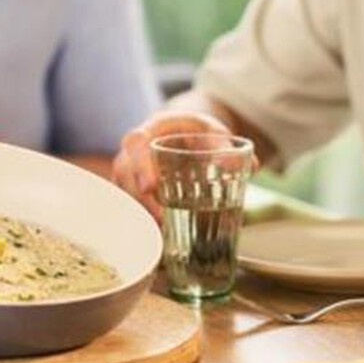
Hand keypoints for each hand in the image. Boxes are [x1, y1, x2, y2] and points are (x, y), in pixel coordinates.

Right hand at [112, 111, 232, 219]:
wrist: (187, 136)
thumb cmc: (198, 132)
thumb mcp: (213, 131)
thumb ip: (223, 144)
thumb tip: (239, 163)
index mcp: (152, 129)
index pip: (136, 142)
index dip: (140, 164)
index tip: (151, 187)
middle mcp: (135, 150)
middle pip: (123, 171)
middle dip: (138, 197)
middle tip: (162, 219)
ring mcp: (132, 170)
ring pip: (123, 191)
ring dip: (140, 211)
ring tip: (163, 230)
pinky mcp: (135, 189)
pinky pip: (130, 204)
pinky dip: (143, 218)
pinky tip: (160, 233)